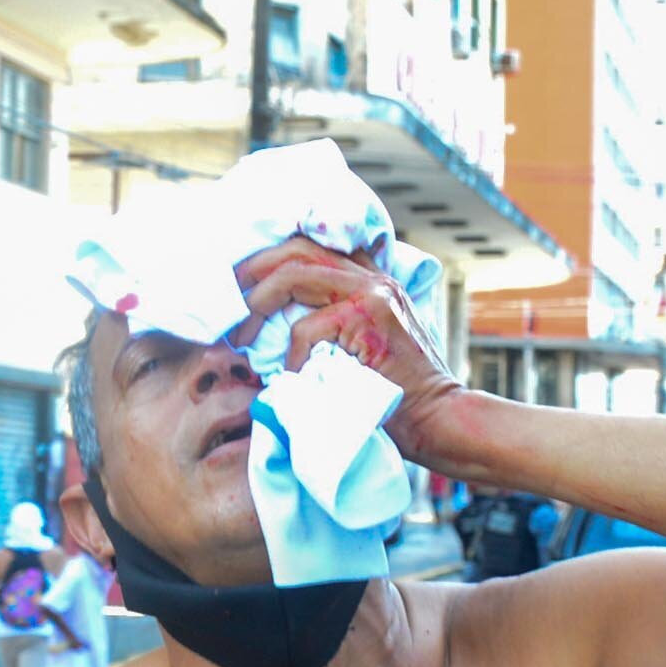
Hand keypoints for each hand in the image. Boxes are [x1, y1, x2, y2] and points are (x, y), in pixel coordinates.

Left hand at [232, 236, 464, 461]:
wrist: (440, 420)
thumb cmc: (397, 396)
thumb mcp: (364, 348)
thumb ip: (333, 325)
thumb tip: (274, 325)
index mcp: (372, 280)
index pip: (315, 246)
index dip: (271, 257)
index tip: (240, 281)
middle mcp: (374, 278)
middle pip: (298, 248)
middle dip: (252, 270)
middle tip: (224, 299)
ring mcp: (374, 294)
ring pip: (295, 273)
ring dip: (257, 303)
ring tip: (239, 334)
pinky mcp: (369, 319)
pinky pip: (307, 327)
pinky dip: (289, 355)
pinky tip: (289, 378)